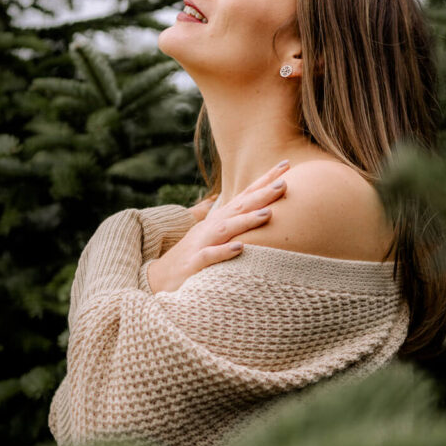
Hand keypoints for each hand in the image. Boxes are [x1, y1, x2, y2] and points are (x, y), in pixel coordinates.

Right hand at [147, 161, 289, 292]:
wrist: (158, 279)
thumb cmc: (191, 257)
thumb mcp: (212, 236)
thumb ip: (229, 222)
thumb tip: (245, 206)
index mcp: (218, 221)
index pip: (244, 197)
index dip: (264, 181)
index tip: (287, 166)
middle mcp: (210, 228)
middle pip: (238, 207)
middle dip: (261, 195)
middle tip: (284, 182)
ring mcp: (201, 245)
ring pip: (225, 229)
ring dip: (246, 221)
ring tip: (268, 214)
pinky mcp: (193, 265)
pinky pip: (208, 257)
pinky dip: (223, 252)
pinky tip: (239, 248)